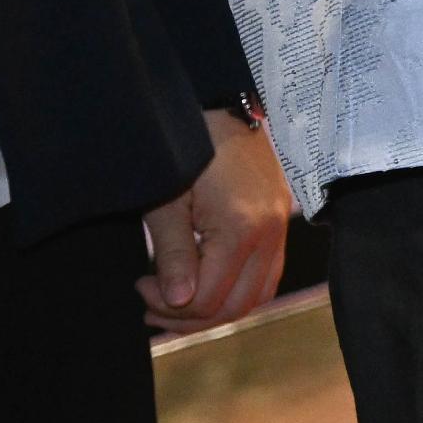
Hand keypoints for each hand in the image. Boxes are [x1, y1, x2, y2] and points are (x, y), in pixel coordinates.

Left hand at [140, 110, 290, 334]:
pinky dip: (239, 288)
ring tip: (177, 299)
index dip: (170, 307)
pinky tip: (207, 279)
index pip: (211, 298)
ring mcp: (281, 227)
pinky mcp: (281, 220)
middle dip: (192, 316)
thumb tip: (177, 301)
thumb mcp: (167, 203)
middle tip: (153, 306)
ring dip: (217, 307)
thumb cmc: (188, 149)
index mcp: (242, 228)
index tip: (140, 287)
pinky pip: (267, 274)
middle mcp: (271, 232)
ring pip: (257, 295)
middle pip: (237, 305)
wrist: (222, 106)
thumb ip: (175, 255)